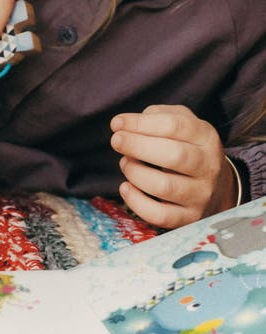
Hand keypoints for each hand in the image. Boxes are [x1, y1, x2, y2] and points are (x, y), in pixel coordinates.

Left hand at [110, 104, 236, 228]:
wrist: (216, 187)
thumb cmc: (187, 147)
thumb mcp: (182, 122)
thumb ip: (158, 115)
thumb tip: (128, 123)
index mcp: (206, 137)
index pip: (175, 126)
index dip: (141, 123)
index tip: (117, 123)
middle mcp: (208, 167)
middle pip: (174, 155)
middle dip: (137, 146)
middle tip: (116, 141)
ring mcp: (201, 195)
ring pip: (164, 186)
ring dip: (135, 172)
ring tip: (125, 163)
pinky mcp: (190, 218)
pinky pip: (160, 215)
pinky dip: (136, 202)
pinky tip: (125, 187)